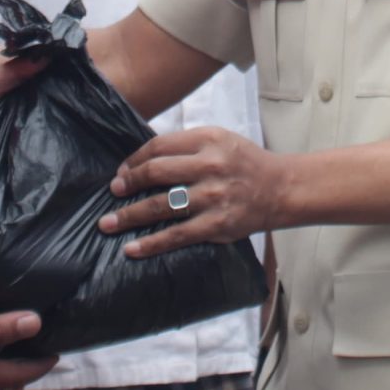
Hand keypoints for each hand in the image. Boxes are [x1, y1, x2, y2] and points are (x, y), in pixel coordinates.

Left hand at [98, 126, 287, 257]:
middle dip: (128, 184)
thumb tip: (143, 160)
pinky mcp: (216, 225)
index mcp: (208, 139)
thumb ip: (186, 146)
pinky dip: (151, 244)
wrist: (280, 189)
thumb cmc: (244, 163)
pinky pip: (176, 236)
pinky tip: (132, 249)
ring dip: (129, 216)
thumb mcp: (219, 139)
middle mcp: (209, 166)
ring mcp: (212, 197)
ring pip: (161, 206)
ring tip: (108, 224)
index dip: (134, 160)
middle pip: (155, 173)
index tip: (122, 172)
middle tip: (112, 193)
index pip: (159, 147)